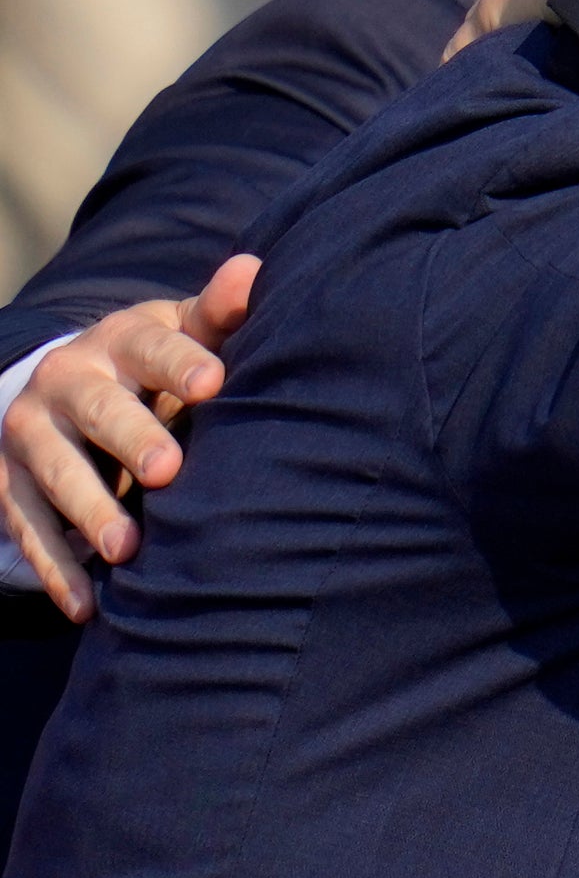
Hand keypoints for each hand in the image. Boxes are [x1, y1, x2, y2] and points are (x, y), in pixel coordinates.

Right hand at [0, 254, 258, 622]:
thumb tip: (254, 272)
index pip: (152, 345)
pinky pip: (27, 528)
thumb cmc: (158, 361)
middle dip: (131, 436)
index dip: (181, 361)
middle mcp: (68, 379)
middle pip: (98, 407)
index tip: (213, 383)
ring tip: (128, 549)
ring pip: (55, 471)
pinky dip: (56, 568)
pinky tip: (86, 605)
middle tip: (169, 471)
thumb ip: (218, 314)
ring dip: (90, 510)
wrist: (71, 383)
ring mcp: (31, 433)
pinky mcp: (8, 483)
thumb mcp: (184, 332)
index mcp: (121, 338)